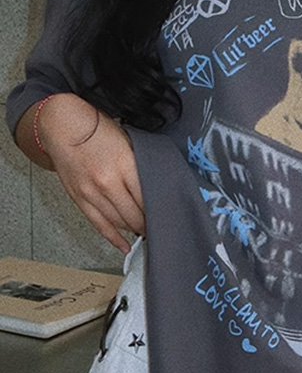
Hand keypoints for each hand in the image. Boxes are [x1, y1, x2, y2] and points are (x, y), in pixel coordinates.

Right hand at [38, 93, 145, 253]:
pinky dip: (113, 237)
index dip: (160, 210)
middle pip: (135, 214)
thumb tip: (158, 186)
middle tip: (160, 227)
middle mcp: (108, 182)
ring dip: (133, 229)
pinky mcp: (80, 199)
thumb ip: (141, 165)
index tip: (169, 215)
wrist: (62, 126)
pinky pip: (99, 224)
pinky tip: (124, 246)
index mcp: (125, 165)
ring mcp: (92, 193)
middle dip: (149, 223)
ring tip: (146, 233)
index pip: (148, 197)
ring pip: (119, 222)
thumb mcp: (128, 143)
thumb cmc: (97, 130)